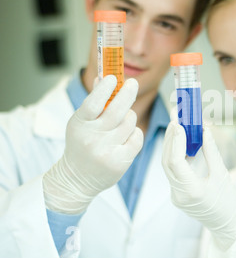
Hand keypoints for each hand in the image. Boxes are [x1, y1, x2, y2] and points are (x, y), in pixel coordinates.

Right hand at [43, 75, 143, 214]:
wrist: (77, 179)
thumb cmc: (81, 145)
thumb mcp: (81, 123)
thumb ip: (93, 101)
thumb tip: (102, 77)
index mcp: (79, 124)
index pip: (92, 103)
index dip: (103, 89)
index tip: (112, 78)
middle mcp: (92, 138)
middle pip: (116, 111)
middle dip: (127, 94)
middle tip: (133, 84)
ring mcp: (106, 151)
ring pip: (129, 123)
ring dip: (129, 117)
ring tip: (122, 123)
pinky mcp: (119, 161)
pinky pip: (137, 137)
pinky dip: (135, 133)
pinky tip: (127, 137)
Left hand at [162, 121, 235, 257]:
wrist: (228, 225)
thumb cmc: (229, 202)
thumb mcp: (222, 174)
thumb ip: (211, 151)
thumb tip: (204, 129)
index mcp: (191, 191)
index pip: (176, 162)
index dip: (176, 141)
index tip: (180, 124)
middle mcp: (179, 194)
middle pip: (167, 161)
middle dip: (171, 138)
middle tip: (176, 118)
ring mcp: (176, 195)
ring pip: (168, 166)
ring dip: (172, 145)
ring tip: (178, 125)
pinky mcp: (177, 194)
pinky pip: (173, 171)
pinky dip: (176, 155)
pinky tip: (183, 142)